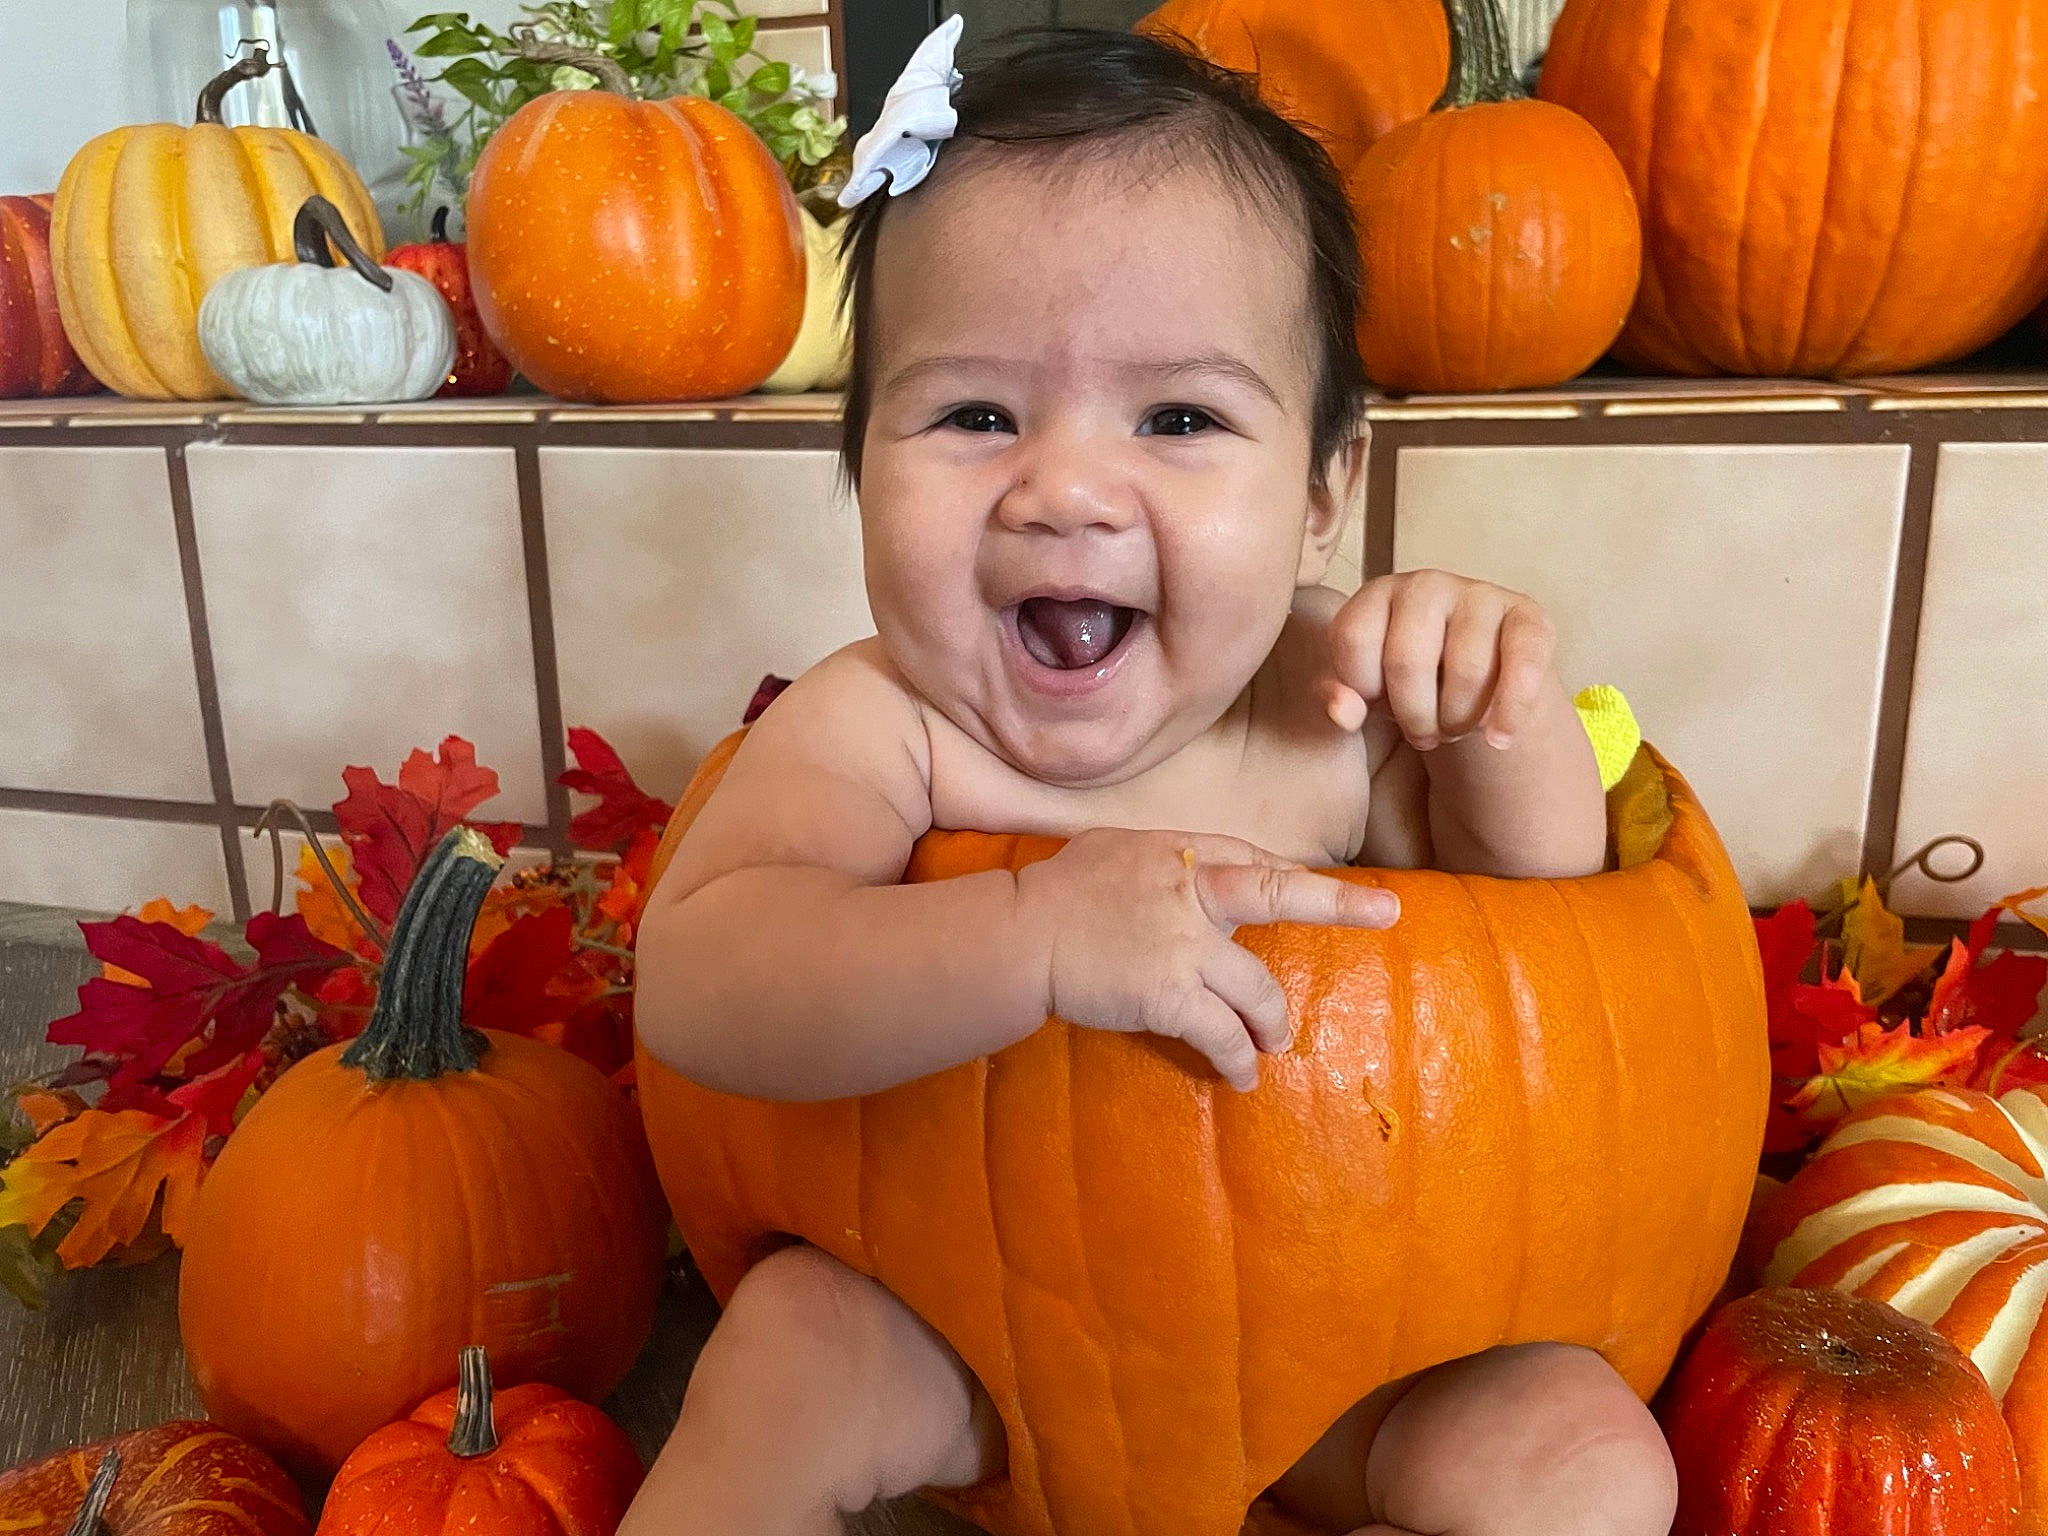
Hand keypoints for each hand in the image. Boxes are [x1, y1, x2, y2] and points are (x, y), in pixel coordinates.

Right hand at [1014, 830, 1397, 1091]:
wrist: (1019, 935)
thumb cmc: (1056, 894)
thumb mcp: (1113, 851)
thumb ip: (1158, 861)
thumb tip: (1186, 872)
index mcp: (1178, 853)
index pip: (1249, 861)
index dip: (1287, 879)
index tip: (1318, 890)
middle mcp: (1191, 891)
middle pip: (1278, 892)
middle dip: (1339, 903)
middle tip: (1387, 912)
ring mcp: (1185, 943)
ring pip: (1257, 987)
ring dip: (1271, 1022)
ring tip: (1274, 1042)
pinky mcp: (1170, 993)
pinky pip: (1222, 1033)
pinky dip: (1237, 1058)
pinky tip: (1244, 1076)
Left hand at [1322, 571, 1558, 751]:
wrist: (1474, 676)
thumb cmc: (1405, 682)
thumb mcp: (1367, 691)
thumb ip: (1341, 700)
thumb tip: (1341, 710)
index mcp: (1376, 593)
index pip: (1354, 640)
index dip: (1364, 689)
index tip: (1376, 706)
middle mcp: (1426, 584)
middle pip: (1407, 661)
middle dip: (1414, 716)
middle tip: (1423, 735)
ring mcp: (1480, 595)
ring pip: (1467, 671)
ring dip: (1458, 720)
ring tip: (1453, 728)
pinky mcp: (1528, 617)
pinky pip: (1523, 665)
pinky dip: (1510, 712)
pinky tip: (1499, 739)